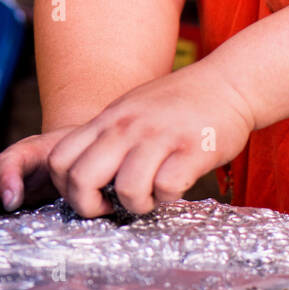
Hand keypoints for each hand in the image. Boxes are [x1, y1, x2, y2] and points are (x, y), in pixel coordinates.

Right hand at [0, 127, 77, 229]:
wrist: (78, 153)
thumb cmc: (82, 161)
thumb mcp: (85, 165)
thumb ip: (84, 182)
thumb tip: (89, 204)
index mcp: (35, 152)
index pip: (13, 158)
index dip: (8, 177)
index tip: (12, 201)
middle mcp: (12, 162)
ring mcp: (0, 177)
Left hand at [40, 57, 255, 217]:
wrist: (229, 83)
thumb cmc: (179, 103)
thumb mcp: (131, 110)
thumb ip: (106, 138)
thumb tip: (83, 178)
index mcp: (108, 119)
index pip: (59, 160)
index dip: (66, 189)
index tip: (90, 194)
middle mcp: (127, 126)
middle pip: (81, 179)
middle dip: (91, 206)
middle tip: (112, 207)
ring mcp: (159, 136)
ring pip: (126, 189)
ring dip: (137, 204)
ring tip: (150, 197)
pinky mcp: (192, 150)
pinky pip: (167, 188)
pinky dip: (169, 197)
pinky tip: (175, 187)